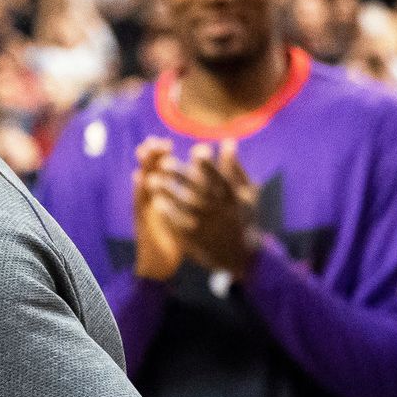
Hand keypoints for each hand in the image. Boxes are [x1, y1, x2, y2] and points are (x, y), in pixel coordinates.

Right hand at [133, 138, 183, 282]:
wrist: (160, 266)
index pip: (162, 171)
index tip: (167, 142)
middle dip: (152, 156)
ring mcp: (145, 210)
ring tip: (145, 151)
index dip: (162, 155)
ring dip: (144, 166)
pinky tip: (139, 176)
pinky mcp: (142, 222)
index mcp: (163, 197)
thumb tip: (202, 179)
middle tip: (156, 141)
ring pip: (143, 183)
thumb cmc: (176, 240)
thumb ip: (191, 197)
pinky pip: (139, 203)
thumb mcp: (184, 216)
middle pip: (150, 173)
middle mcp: (152, 200)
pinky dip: (138, 189)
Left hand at [166, 140, 259, 276]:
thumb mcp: (245, 193)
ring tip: (152, 179)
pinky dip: (169, 214)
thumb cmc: (241, 216)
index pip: (221, 180)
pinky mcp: (194, 240)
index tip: (196, 150)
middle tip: (164, 162)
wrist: (238, 255)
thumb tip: (228, 141)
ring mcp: (206, 227)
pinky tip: (157, 202)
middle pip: (199, 192)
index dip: (209, 166)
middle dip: (182, 177)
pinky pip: (179, 226)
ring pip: (185, 209)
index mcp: (233, 199)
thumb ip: (234, 169)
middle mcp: (220, 212)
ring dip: (169, 193)